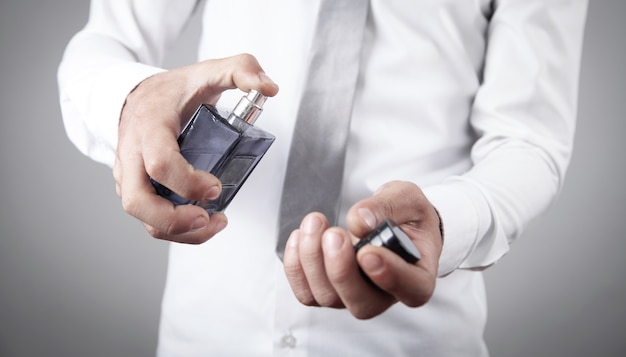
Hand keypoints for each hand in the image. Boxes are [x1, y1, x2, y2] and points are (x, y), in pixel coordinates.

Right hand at [114, 54, 278, 243]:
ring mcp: (129, 173)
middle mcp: (132, 153)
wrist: (138, 95)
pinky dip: (174, 228)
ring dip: (177, 231)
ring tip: (213, 224)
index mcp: (150, 126)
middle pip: (137, 201)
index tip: (216, 187)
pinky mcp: (134, 187)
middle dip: (173, 221)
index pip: (159, 162)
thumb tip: (269, 87)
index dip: (188, 182)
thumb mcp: (208, 71)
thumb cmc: (175, 90)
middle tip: (207, 219)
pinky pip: (148, 216)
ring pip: (142, 216)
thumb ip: (241, 70)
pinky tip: (203, 223)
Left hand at [283, 181, 442, 318]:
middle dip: (341, 270)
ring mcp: (355, 295)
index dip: (389, 276)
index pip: (411, 289)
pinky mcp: (330, 290)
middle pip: (362, 304)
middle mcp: (387, 294)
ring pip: (329, 297)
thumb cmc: (406, 215)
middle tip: (334, 233)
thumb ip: (388, 206)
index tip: (368, 251)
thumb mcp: (406, 198)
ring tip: (315, 222)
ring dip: (313, 260)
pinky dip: (296, 266)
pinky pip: (306, 292)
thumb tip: (360, 222)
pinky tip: (301, 236)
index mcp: (418, 275)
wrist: (392, 222)